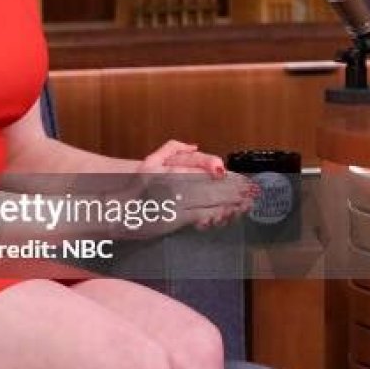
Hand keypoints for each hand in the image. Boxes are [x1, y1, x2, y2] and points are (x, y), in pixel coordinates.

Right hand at [138, 141, 257, 230]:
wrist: (117, 209)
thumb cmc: (136, 185)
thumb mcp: (150, 160)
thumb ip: (172, 149)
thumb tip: (195, 145)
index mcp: (170, 172)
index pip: (204, 173)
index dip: (226, 177)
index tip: (242, 179)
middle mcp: (173, 189)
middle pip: (210, 189)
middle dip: (234, 192)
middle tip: (253, 193)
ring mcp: (174, 207)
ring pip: (209, 204)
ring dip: (230, 205)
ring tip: (246, 204)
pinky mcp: (174, 222)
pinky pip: (198, 218)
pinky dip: (216, 216)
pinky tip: (227, 215)